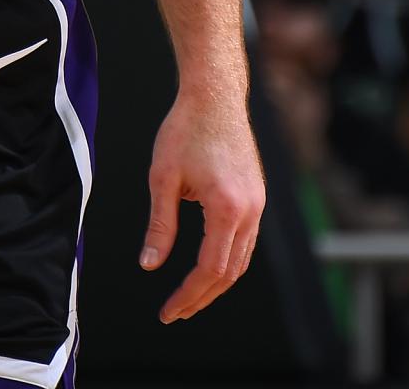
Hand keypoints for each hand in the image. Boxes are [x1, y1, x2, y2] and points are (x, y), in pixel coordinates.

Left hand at [140, 89, 265, 322]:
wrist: (214, 96)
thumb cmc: (185, 129)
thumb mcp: (163, 177)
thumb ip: (159, 225)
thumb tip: (149, 264)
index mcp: (227, 208)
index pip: (209, 269)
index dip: (188, 294)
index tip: (168, 311)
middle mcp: (250, 211)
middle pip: (229, 272)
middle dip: (201, 297)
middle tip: (175, 312)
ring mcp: (258, 204)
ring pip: (241, 260)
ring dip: (215, 282)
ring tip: (188, 296)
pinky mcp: (257, 196)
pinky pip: (245, 241)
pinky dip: (226, 260)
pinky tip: (205, 265)